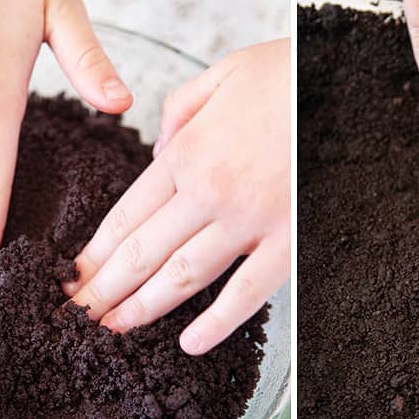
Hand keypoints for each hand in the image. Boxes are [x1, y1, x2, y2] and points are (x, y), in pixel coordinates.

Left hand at [63, 40, 290, 354]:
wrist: (348, 82)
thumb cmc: (289, 75)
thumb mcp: (222, 74)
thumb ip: (179, 112)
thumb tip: (160, 152)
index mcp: (187, 152)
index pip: (125, 217)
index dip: (93, 254)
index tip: (70, 279)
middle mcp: (208, 191)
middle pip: (142, 253)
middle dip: (103, 290)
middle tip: (76, 319)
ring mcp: (248, 220)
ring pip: (181, 276)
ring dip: (142, 309)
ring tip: (113, 331)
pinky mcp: (288, 239)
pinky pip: (246, 291)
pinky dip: (217, 322)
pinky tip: (190, 344)